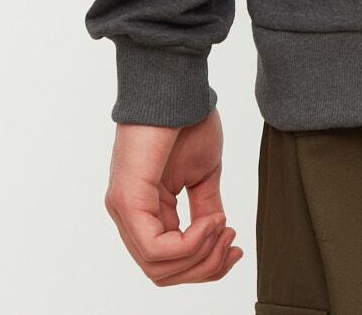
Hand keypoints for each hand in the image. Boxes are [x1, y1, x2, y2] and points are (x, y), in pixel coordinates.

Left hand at [104, 107, 241, 284]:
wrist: (178, 86)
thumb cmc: (189, 121)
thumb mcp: (203, 175)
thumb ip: (204, 208)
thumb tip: (217, 237)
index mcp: (145, 212)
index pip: (169, 263)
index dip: (206, 266)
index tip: (237, 247)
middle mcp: (129, 217)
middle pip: (163, 274)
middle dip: (205, 266)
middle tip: (232, 240)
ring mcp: (124, 210)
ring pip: (158, 268)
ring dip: (201, 254)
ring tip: (223, 225)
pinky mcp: (127, 200)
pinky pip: (155, 248)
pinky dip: (190, 243)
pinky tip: (211, 220)